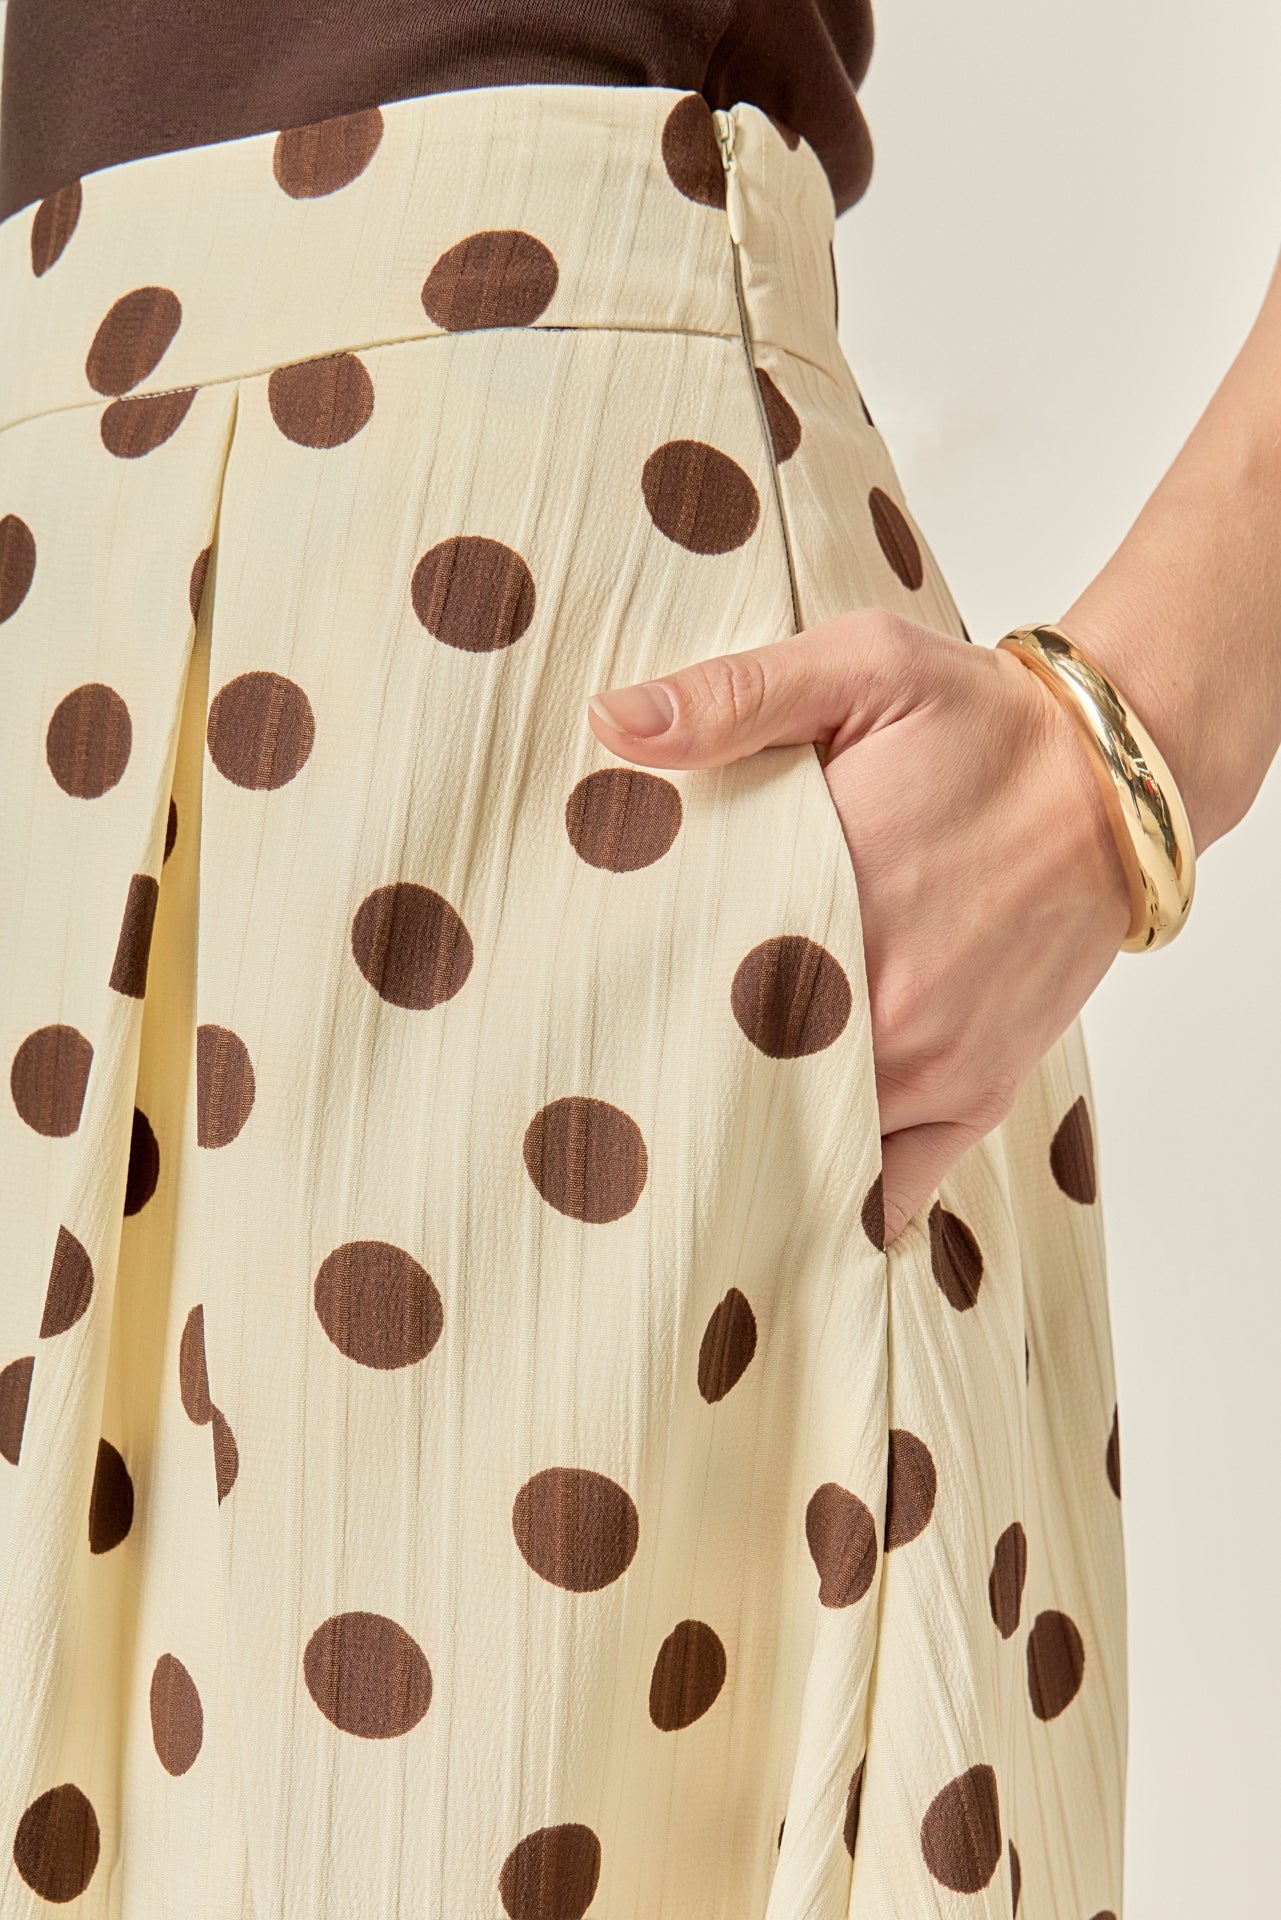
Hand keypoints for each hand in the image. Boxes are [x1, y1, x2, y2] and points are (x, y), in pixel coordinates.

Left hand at [586, 610, 1133, 1244]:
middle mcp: (885, 1011)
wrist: (1117, 780)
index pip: (692, 996)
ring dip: (743, 1151)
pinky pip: (892, 1188)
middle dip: (670, 1094)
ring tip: (664, 1156)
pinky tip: (774, 1201)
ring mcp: (935, 1066)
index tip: (568, 1029)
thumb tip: (614, 724)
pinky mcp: (978, 1093)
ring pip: (808, 1151)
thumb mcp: (861, 668)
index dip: (624, 1020)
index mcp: (832, 905)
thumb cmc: (984, 722)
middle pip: (739, 1089)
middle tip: (593, 1098)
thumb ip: (734, 698)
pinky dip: (835, 1202)